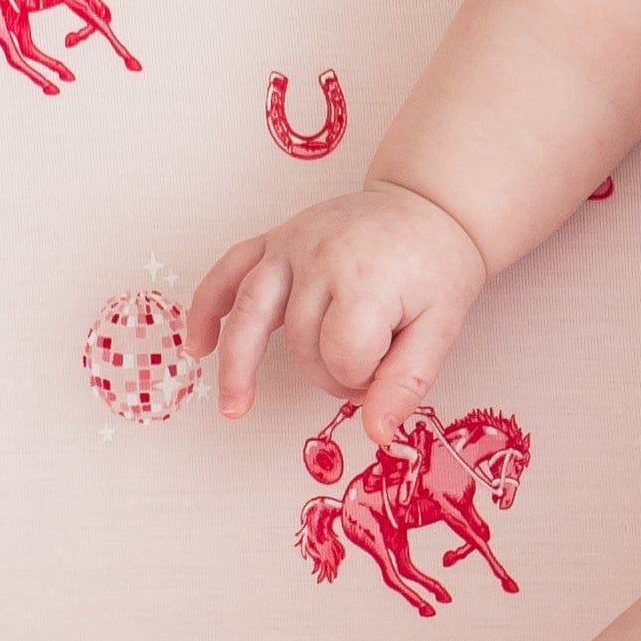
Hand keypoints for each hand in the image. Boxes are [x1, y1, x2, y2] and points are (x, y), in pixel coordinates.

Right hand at [183, 179, 488, 442]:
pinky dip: (206, 308)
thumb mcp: (442, 327)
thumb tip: (377, 435)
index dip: (361, 378)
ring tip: (234, 408)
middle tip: (363, 373)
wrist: (429, 206)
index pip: (343, 354)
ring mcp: (291, 244)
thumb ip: (408, 381)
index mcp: (365, 279)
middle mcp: (320, 257)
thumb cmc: (438, 267)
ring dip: (237, 364)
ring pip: (251, 312)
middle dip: (329, 373)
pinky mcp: (274, 238)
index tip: (386, 372)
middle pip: (302, 342)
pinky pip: (228, 271)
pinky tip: (198, 345)